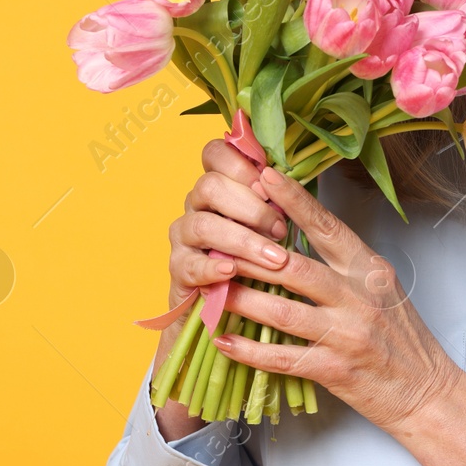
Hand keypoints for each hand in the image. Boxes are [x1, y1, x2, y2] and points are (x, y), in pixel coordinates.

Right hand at [153, 140, 296, 389]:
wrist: (233, 312)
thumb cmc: (261, 260)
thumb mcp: (273, 226)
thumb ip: (275, 199)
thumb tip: (286, 178)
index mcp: (220, 186)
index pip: (215, 153)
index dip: (239, 162)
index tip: (267, 181)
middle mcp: (196, 207)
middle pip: (209, 186)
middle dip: (250, 206)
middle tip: (281, 228)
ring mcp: (184, 238)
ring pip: (202, 225)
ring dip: (241, 239)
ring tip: (273, 257)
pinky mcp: (179, 272)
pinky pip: (189, 264)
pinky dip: (211, 267)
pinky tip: (231, 271)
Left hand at [211, 167, 464, 436]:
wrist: (428, 392)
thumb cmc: (404, 340)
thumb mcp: (383, 292)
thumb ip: (347, 269)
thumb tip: (298, 247)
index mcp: (371, 271)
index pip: (328, 228)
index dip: (295, 201)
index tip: (267, 177)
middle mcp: (360, 297)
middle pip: (295, 267)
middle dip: (251, 252)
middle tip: (217, 237)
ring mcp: (348, 334)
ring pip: (283, 311)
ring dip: (243, 300)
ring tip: (212, 288)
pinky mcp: (335, 369)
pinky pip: (283, 358)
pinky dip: (249, 351)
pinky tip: (224, 341)